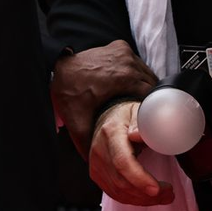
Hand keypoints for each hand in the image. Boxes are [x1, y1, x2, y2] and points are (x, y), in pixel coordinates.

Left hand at [51, 41, 157, 157]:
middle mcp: (128, 62)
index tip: (146, 119)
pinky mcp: (121, 46)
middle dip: (148, 98)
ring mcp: (125, 52)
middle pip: (151, 82)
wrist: (59, 68)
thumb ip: (87, 143)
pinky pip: (137, 62)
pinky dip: (136, 73)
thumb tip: (94, 164)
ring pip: (146, 71)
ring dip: (143, 84)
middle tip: (141, 113)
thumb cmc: (70, 91)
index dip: (150, 108)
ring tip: (135, 100)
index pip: (151, 95)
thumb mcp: (77, 121)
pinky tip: (127, 84)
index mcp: (125, 78)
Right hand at [89, 100, 174, 205]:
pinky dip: (135, 199)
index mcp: (111, 132)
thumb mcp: (137, 111)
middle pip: (122, 181)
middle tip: (169, 193)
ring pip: (119, 191)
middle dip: (147, 192)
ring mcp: (97, 165)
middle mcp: (100, 150)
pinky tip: (149, 197)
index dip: (139, 178)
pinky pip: (116, 194)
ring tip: (165, 196)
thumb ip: (140, 122)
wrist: (107, 117)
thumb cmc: (127, 115)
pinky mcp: (98, 175)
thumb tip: (138, 134)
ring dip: (144, 198)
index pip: (122, 161)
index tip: (157, 188)